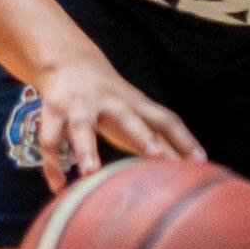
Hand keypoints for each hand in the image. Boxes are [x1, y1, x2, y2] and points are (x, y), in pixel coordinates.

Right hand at [26, 50, 202, 190]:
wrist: (68, 61)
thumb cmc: (110, 98)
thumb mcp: (134, 112)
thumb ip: (157, 138)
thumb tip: (192, 167)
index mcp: (135, 104)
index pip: (165, 120)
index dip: (183, 139)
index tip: (200, 162)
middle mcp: (110, 102)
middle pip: (129, 119)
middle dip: (142, 138)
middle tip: (158, 157)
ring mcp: (79, 106)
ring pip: (82, 128)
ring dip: (85, 149)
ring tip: (90, 174)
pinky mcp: (53, 111)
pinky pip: (50, 141)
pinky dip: (52, 165)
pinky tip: (58, 187)